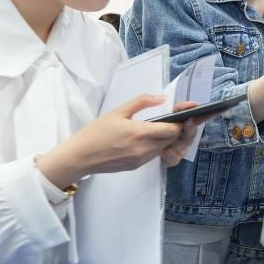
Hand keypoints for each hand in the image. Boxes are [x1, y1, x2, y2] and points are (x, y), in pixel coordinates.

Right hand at [36, 94, 192, 188]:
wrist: (79, 157)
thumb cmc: (95, 132)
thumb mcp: (118, 111)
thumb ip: (142, 102)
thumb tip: (162, 97)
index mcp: (139, 133)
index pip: (172, 130)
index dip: (181, 122)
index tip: (184, 113)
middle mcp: (144, 149)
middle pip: (172, 140)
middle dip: (178, 129)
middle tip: (181, 118)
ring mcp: (141, 160)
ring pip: (165, 148)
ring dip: (168, 138)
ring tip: (167, 126)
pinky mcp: (137, 166)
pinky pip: (155, 155)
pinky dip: (158, 145)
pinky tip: (152, 136)